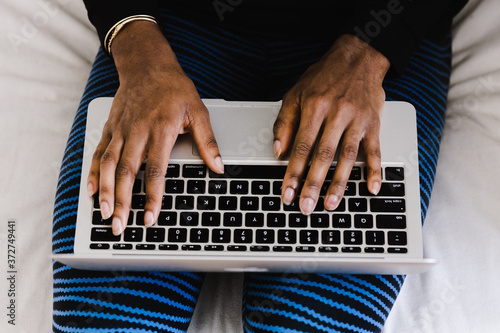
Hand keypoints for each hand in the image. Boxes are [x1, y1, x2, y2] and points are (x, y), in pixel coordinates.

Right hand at [86, 21, 223, 234]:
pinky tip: (90, 190)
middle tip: (120, 225)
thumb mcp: (198, 111)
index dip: (152, 196)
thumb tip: (219, 166)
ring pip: (107, 165)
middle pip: (126, 172)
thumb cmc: (174, 88)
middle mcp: (137, 132)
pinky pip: (98, 152)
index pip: (155, 170)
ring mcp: (120, 130)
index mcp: (161, 130)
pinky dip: (92, 172)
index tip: (150, 217)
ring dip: (105, 191)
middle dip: (122, 202)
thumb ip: (207, 141)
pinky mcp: (110, 128)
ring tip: (103, 214)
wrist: (147, 64)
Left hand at [274, 34, 389, 214]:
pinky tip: (372, 188)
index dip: (293, 172)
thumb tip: (278, 151)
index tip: (287, 192)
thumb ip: (285, 122)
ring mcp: (357, 120)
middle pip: (324, 156)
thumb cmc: (324, 76)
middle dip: (313, 184)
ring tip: (330, 204)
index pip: (301, 147)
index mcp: (315, 107)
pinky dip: (374, 170)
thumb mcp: (296, 93)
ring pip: (348, 157)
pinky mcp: (373, 123)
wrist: (358, 56)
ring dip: (339, 183)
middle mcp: (337, 114)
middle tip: (306, 206)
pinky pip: (375, 150)